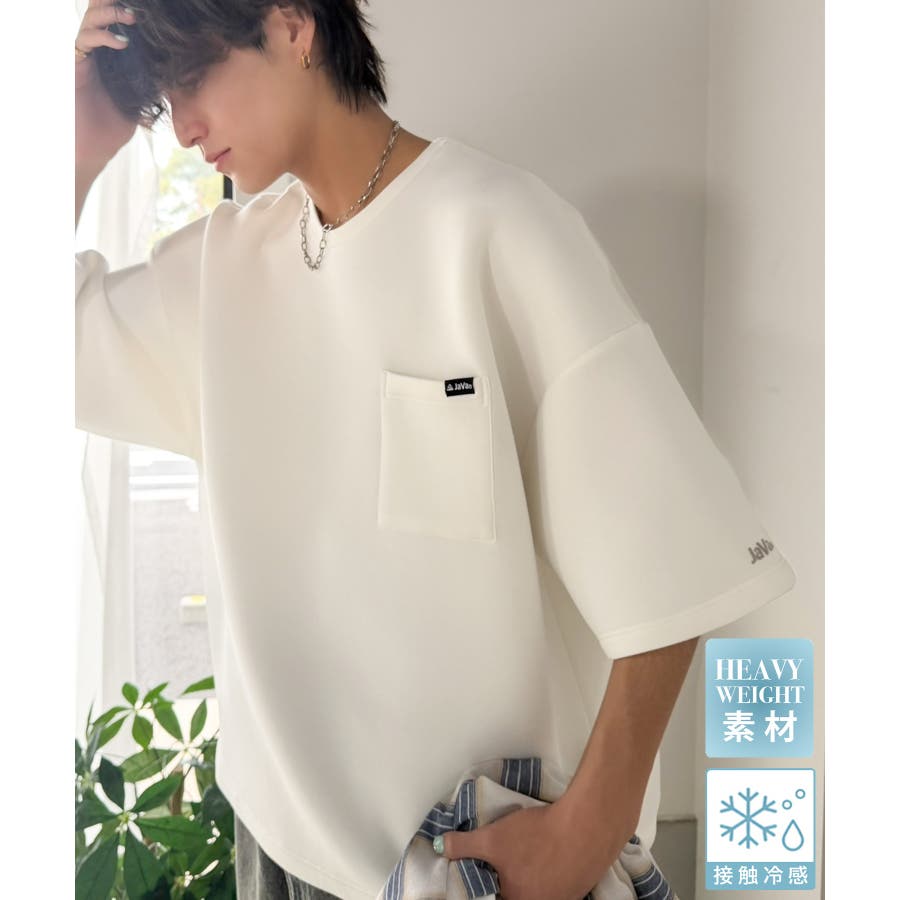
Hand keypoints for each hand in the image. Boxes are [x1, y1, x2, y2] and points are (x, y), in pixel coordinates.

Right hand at [75, 0, 138, 172]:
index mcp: (109, 55)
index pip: (116, 23)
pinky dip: (102, 36)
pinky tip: (122, 42)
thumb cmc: (113, 127)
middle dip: (115, 4)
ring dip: (111, 14)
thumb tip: (175, 72)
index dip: (125, 11)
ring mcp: (83, 56)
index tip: (150, 11)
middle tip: (139, 6)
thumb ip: (152, 83)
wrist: (92, 147)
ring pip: (91, 20)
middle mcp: (94, 50)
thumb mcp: (141, 101)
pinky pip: (84, 41)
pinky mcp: (75, 65)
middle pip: (100, 13)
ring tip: (133, 16)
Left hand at [436, 798, 620, 899]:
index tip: (489, 872)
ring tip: (527, 855)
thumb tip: (442, 846)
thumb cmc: (536, 837)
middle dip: (509, 881)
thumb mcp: (493, 838)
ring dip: (531, 877)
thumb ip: (464, 845)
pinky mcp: (579, 886)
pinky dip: (550, 871)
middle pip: (517, 895)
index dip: (490, 886)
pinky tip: (548, 853)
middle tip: (506, 861)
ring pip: (539, 890)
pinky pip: (558, 884)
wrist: (585, 827)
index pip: (495, 899)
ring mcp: (563, 899)